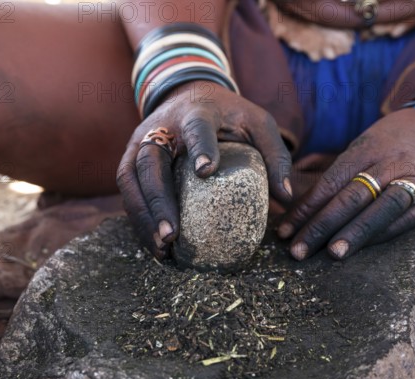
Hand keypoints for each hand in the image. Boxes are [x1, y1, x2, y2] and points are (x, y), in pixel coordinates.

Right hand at [117, 81, 292, 258]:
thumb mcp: (257, 122)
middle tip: (172, 236)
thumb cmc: (228, 113)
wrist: (188, 94)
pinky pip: (128, 190)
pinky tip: (153, 243)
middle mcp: (161, 127)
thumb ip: (275, 154)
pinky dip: (138, 218)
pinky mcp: (131, 158)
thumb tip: (286, 197)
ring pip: (130, 179)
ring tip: (161, 249)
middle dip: (159, 201)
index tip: (206, 171)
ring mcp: (140, 142)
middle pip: (150, 161)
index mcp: (196, 112)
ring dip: (142, 216)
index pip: (196, 126)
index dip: (200, 146)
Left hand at [278, 108, 414, 260]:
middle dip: (320, 226)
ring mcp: (413, 182)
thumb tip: (306, 202)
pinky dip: (380, 236)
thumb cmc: (395, 139)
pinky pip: (404, 221)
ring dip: (352, 234)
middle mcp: (386, 165)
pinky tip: (360, 249)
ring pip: (378, 210)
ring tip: (330, 254)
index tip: (285, 230)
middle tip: (297, 250)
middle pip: (348, 198)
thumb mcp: (366, 143)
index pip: (328, 183)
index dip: (305, 208)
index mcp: (364, 151)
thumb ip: (342, 171)